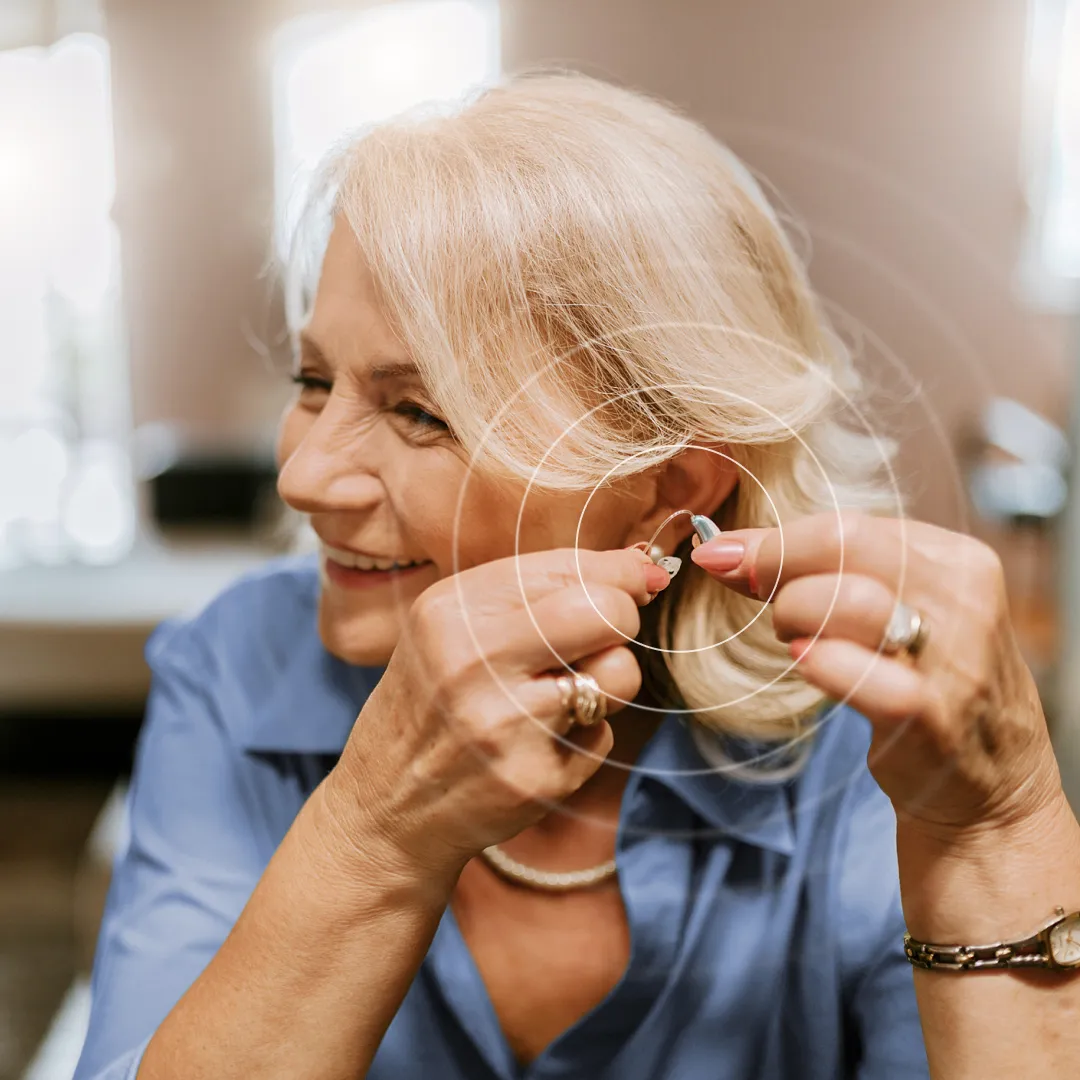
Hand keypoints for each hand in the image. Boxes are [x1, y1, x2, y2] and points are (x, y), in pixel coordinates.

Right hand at [323, 546, 670, 887]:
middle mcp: (472, 661)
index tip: (635, 584)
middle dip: (624, 619)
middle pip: (607, 611)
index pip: (570, 567)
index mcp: (450, 611)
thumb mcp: (453, 627)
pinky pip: (604, 735)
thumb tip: (645, 567)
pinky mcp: (533, 778)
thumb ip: (536, 590)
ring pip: (620, 674)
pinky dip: (583, 738)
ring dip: (607, 683)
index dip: (620, 575)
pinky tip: (536, 746)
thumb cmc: (431, 701)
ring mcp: (504, 724)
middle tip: (599, 640)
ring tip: (559, 696)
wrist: (385, 807)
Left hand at [690, 511, 1063, 837]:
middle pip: (845, 546)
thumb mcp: (889, 610)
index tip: (725, 556)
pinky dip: (820, 665)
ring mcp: (953, 659)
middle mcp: (963, 600)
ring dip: (795, 617)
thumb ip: (820, 573)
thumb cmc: (920, 681)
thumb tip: (724, 550)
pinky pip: (860, 675)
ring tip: (795, 642)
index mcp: (955, 559)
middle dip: (776, 568)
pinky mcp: (934, 717)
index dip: (775, 540)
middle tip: (756, 598)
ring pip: (850, 601)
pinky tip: (807, 665)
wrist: (990, 785)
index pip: (847, 524)